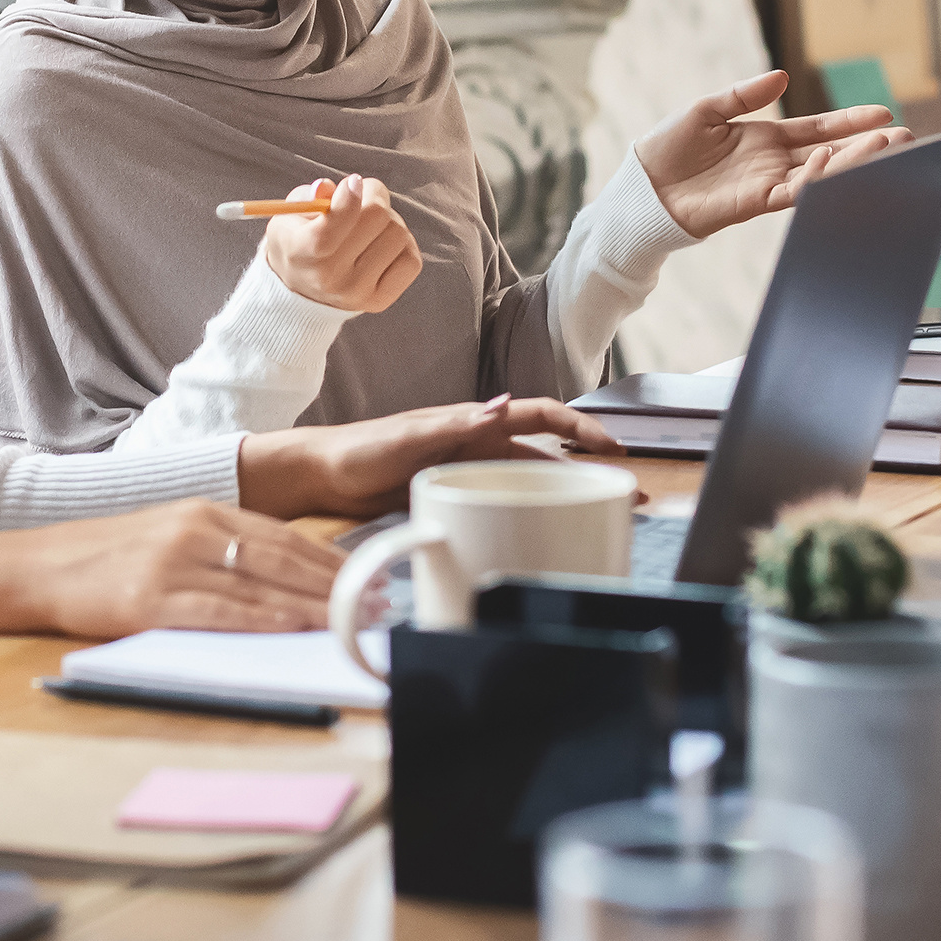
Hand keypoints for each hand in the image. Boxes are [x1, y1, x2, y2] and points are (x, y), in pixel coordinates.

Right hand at [0, 499, 347, 642]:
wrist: (36, 566)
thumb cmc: (108, 560)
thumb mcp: (172, 537)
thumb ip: (223, 549)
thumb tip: (284, 580)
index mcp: (205, 510)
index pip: (286, 535)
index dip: (333, 559)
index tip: (371, 580)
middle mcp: (195, 528)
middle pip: (283, 557)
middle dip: (336, 583)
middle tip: (378, 604)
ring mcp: (173, 563)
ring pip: (259, 583)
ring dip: (312, 604)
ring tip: (353, 620)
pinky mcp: (150, 598)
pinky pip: (218, 610)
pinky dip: (261, 619)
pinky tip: (292, 626)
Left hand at [235, 393, 623, 519]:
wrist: (317, 477)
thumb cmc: (356, 450)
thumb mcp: (406, 437)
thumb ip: (453, 425)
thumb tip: (501, 408)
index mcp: (470, 422)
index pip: (540, 416)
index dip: (580, 427)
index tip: (613, 447)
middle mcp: (475, 443)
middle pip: (545, 452)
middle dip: (588, 467)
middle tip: (624, 492)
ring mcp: (466, 471)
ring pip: (527, 480)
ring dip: (562, 493)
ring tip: (596, 514)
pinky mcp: (453, 496)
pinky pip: (500, 503)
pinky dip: (527, 514)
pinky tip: (540, 532)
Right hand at [261, 176, 422, 313]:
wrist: (301, 291)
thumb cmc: (298, 242)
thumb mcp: (290, 215)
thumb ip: (307, 197)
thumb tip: (329, 187)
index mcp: (301, 251)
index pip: (337, 221)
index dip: (350, 195)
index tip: (353, 182)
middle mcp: (330, 277)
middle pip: (377, 216)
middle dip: (373, 197)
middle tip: (364, 200)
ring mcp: (357, 292)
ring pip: (399, 234)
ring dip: (389, 221)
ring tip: (370, 226)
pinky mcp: (380, 300)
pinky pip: (412, 259)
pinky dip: (403, 246)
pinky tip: (382, 245)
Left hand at [637, 71, 907, 239]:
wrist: (641, 189)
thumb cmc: (668, 149)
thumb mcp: (706, 110)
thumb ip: (744, 96)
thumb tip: (782, 77)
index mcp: (766, 139)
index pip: (819, 129)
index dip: (850, 122)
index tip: (884, 114)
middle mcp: (774, 163)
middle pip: (831, 153)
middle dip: (869, 146)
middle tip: (907, 137)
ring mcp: (767, 185)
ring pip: (821, 174)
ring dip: (854, 161)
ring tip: (887, 147)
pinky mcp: (753, 204)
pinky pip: (792, 192)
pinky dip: (813, 176)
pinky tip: (831, 158)